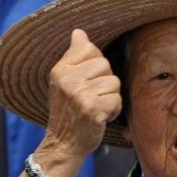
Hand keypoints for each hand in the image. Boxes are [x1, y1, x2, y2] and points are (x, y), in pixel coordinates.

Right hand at [35, 29, 121, 173]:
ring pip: (114, 82)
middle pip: (105, 64)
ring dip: (110, 98)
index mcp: (60, 70)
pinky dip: (113, 110)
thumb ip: (73, 56)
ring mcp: (79, 94)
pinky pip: (117, 99)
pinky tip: (101, 117)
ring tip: (97, 107)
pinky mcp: (93, 109)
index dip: (96, 64)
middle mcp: (67, 80)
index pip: (89, 48)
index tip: (87, 80)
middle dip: (105, 82)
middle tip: (92, 97)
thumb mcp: (64, 82)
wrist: (63, 145)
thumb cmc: (68, 112)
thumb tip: (79, 32)